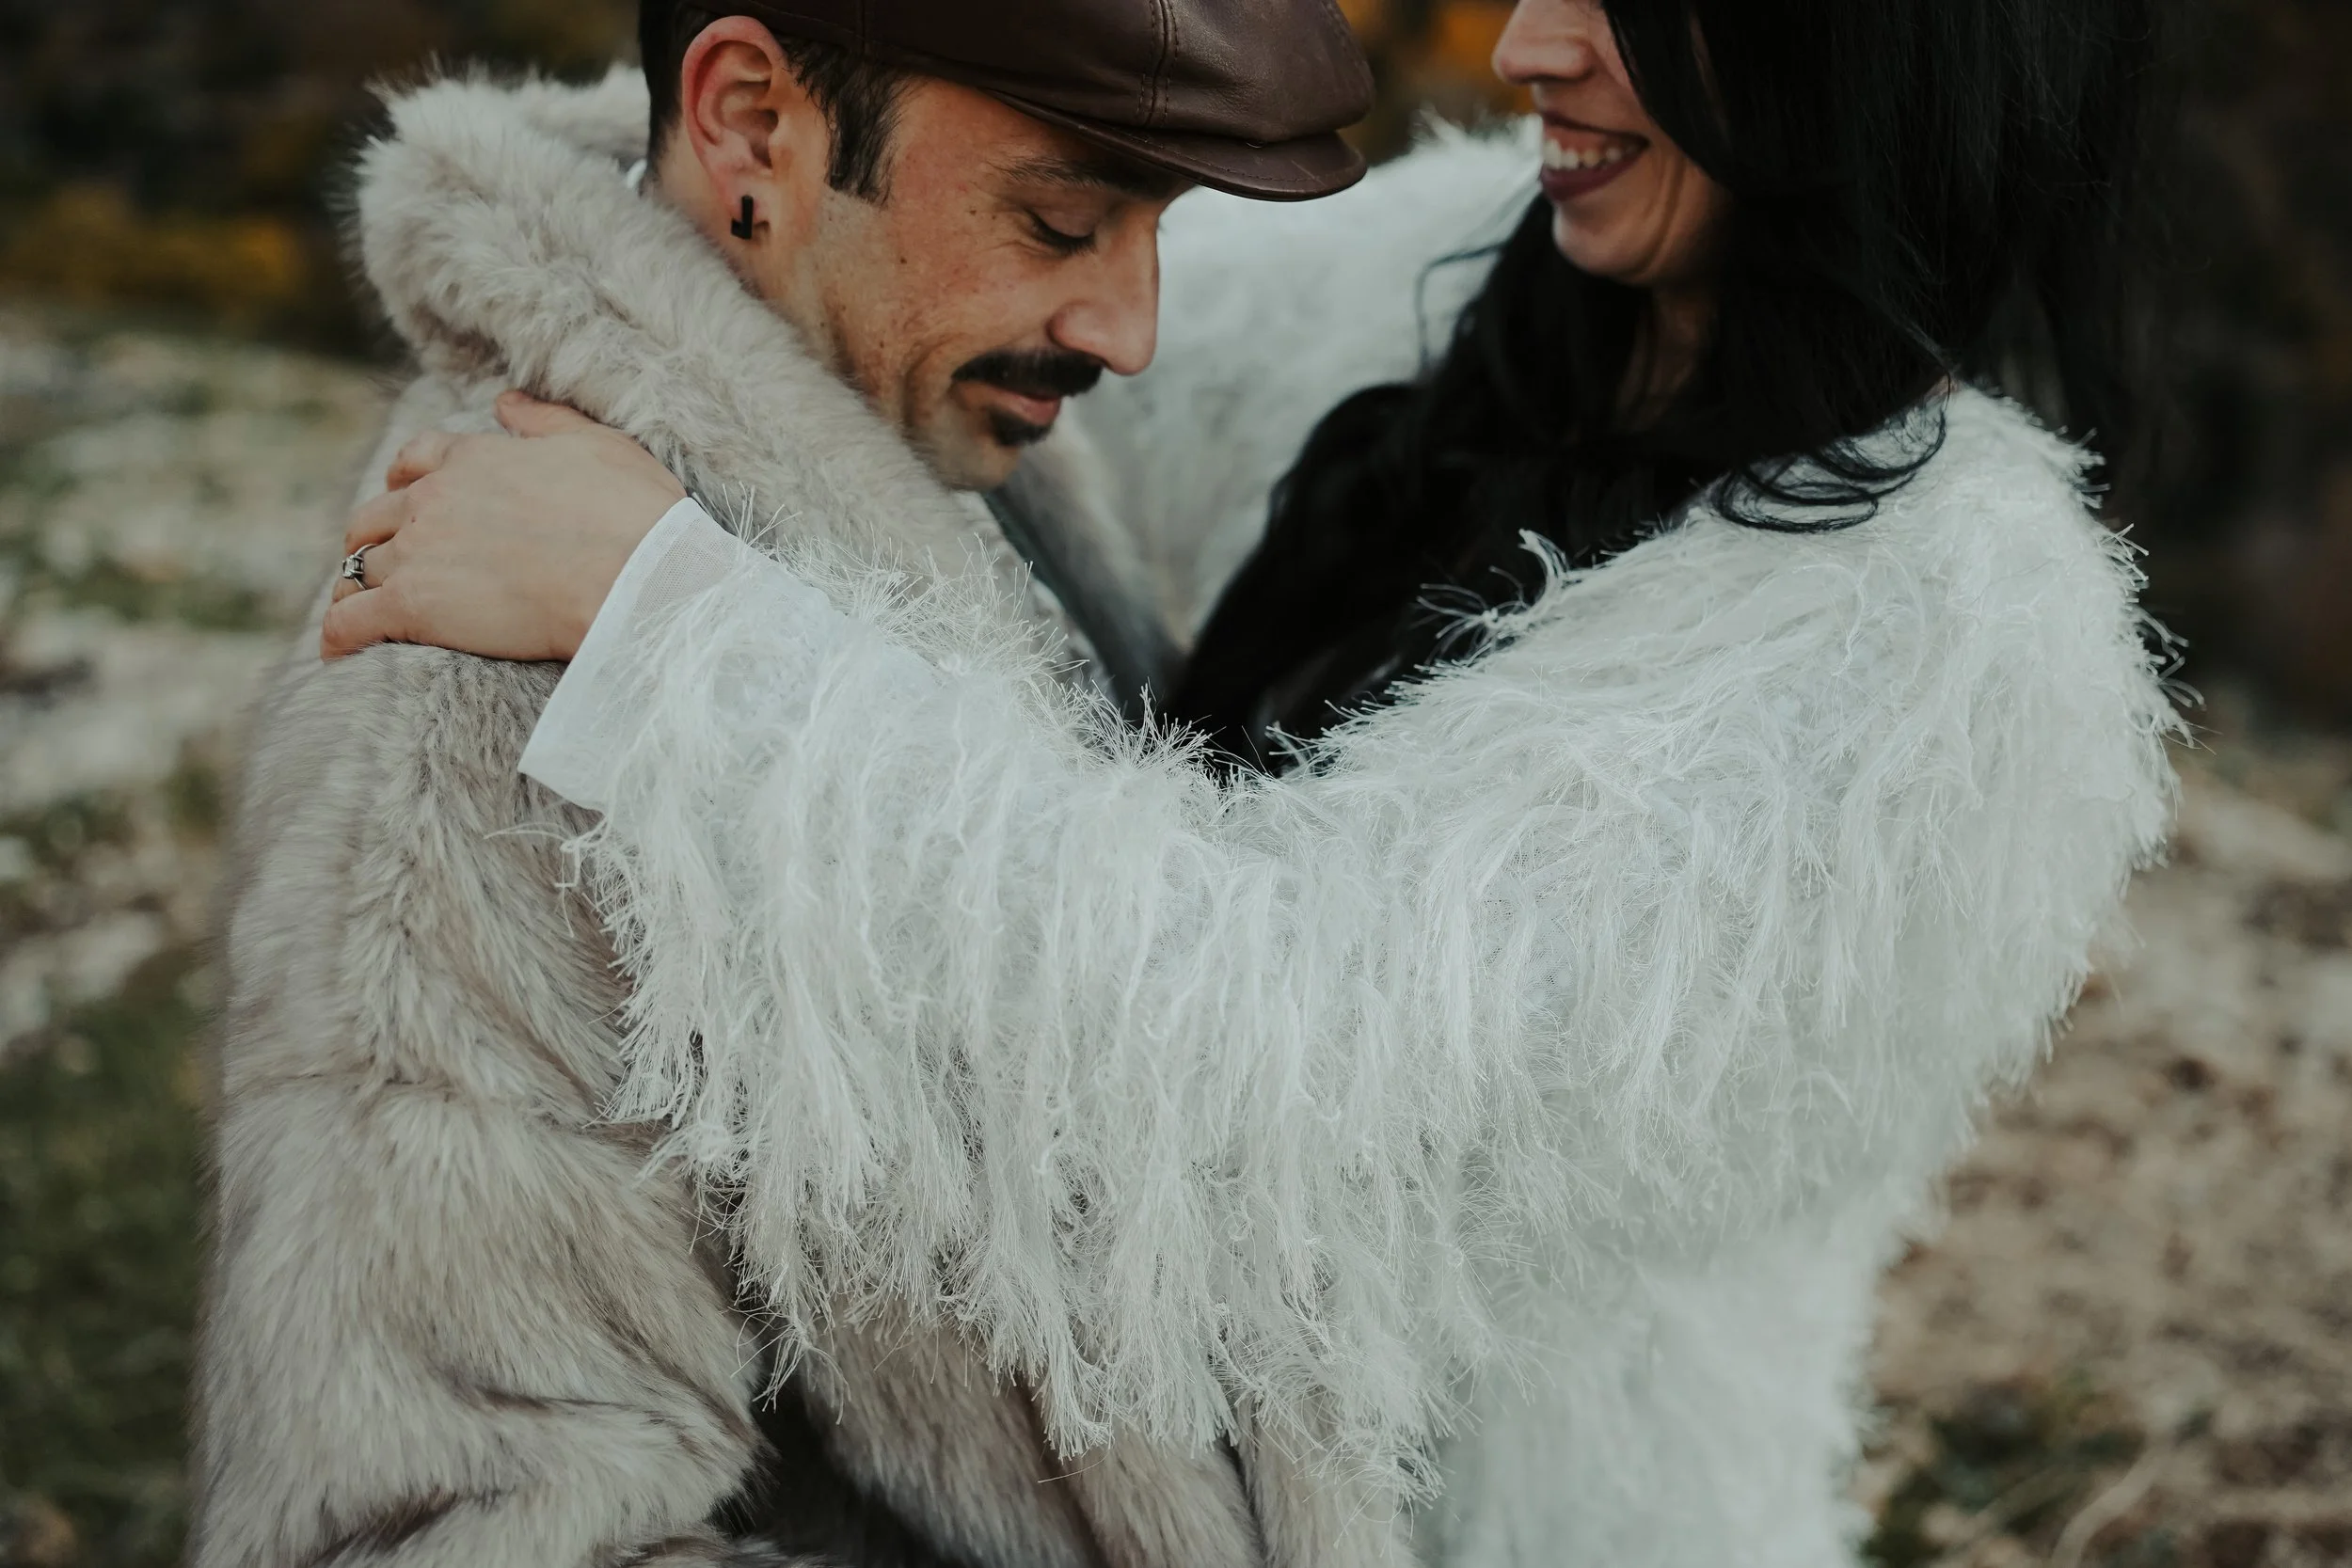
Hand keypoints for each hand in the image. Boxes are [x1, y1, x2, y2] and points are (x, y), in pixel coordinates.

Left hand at [322, 391, 686, 661]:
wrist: (635, 578)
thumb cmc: (632, 515)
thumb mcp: (599, 444)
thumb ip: (546, 420)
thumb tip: (506, 402)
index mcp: (474, 458)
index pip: (415, 462)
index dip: (406, 483)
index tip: (409, 501)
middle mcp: (434, 498)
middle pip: (375, 516)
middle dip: (373, 538)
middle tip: (383, 564)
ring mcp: (418, 552)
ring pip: (359, 567)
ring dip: (358, 588)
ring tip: (362, 613)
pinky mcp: (412, 607)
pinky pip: (350, 621)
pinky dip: (339, 635)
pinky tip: (339, 651)